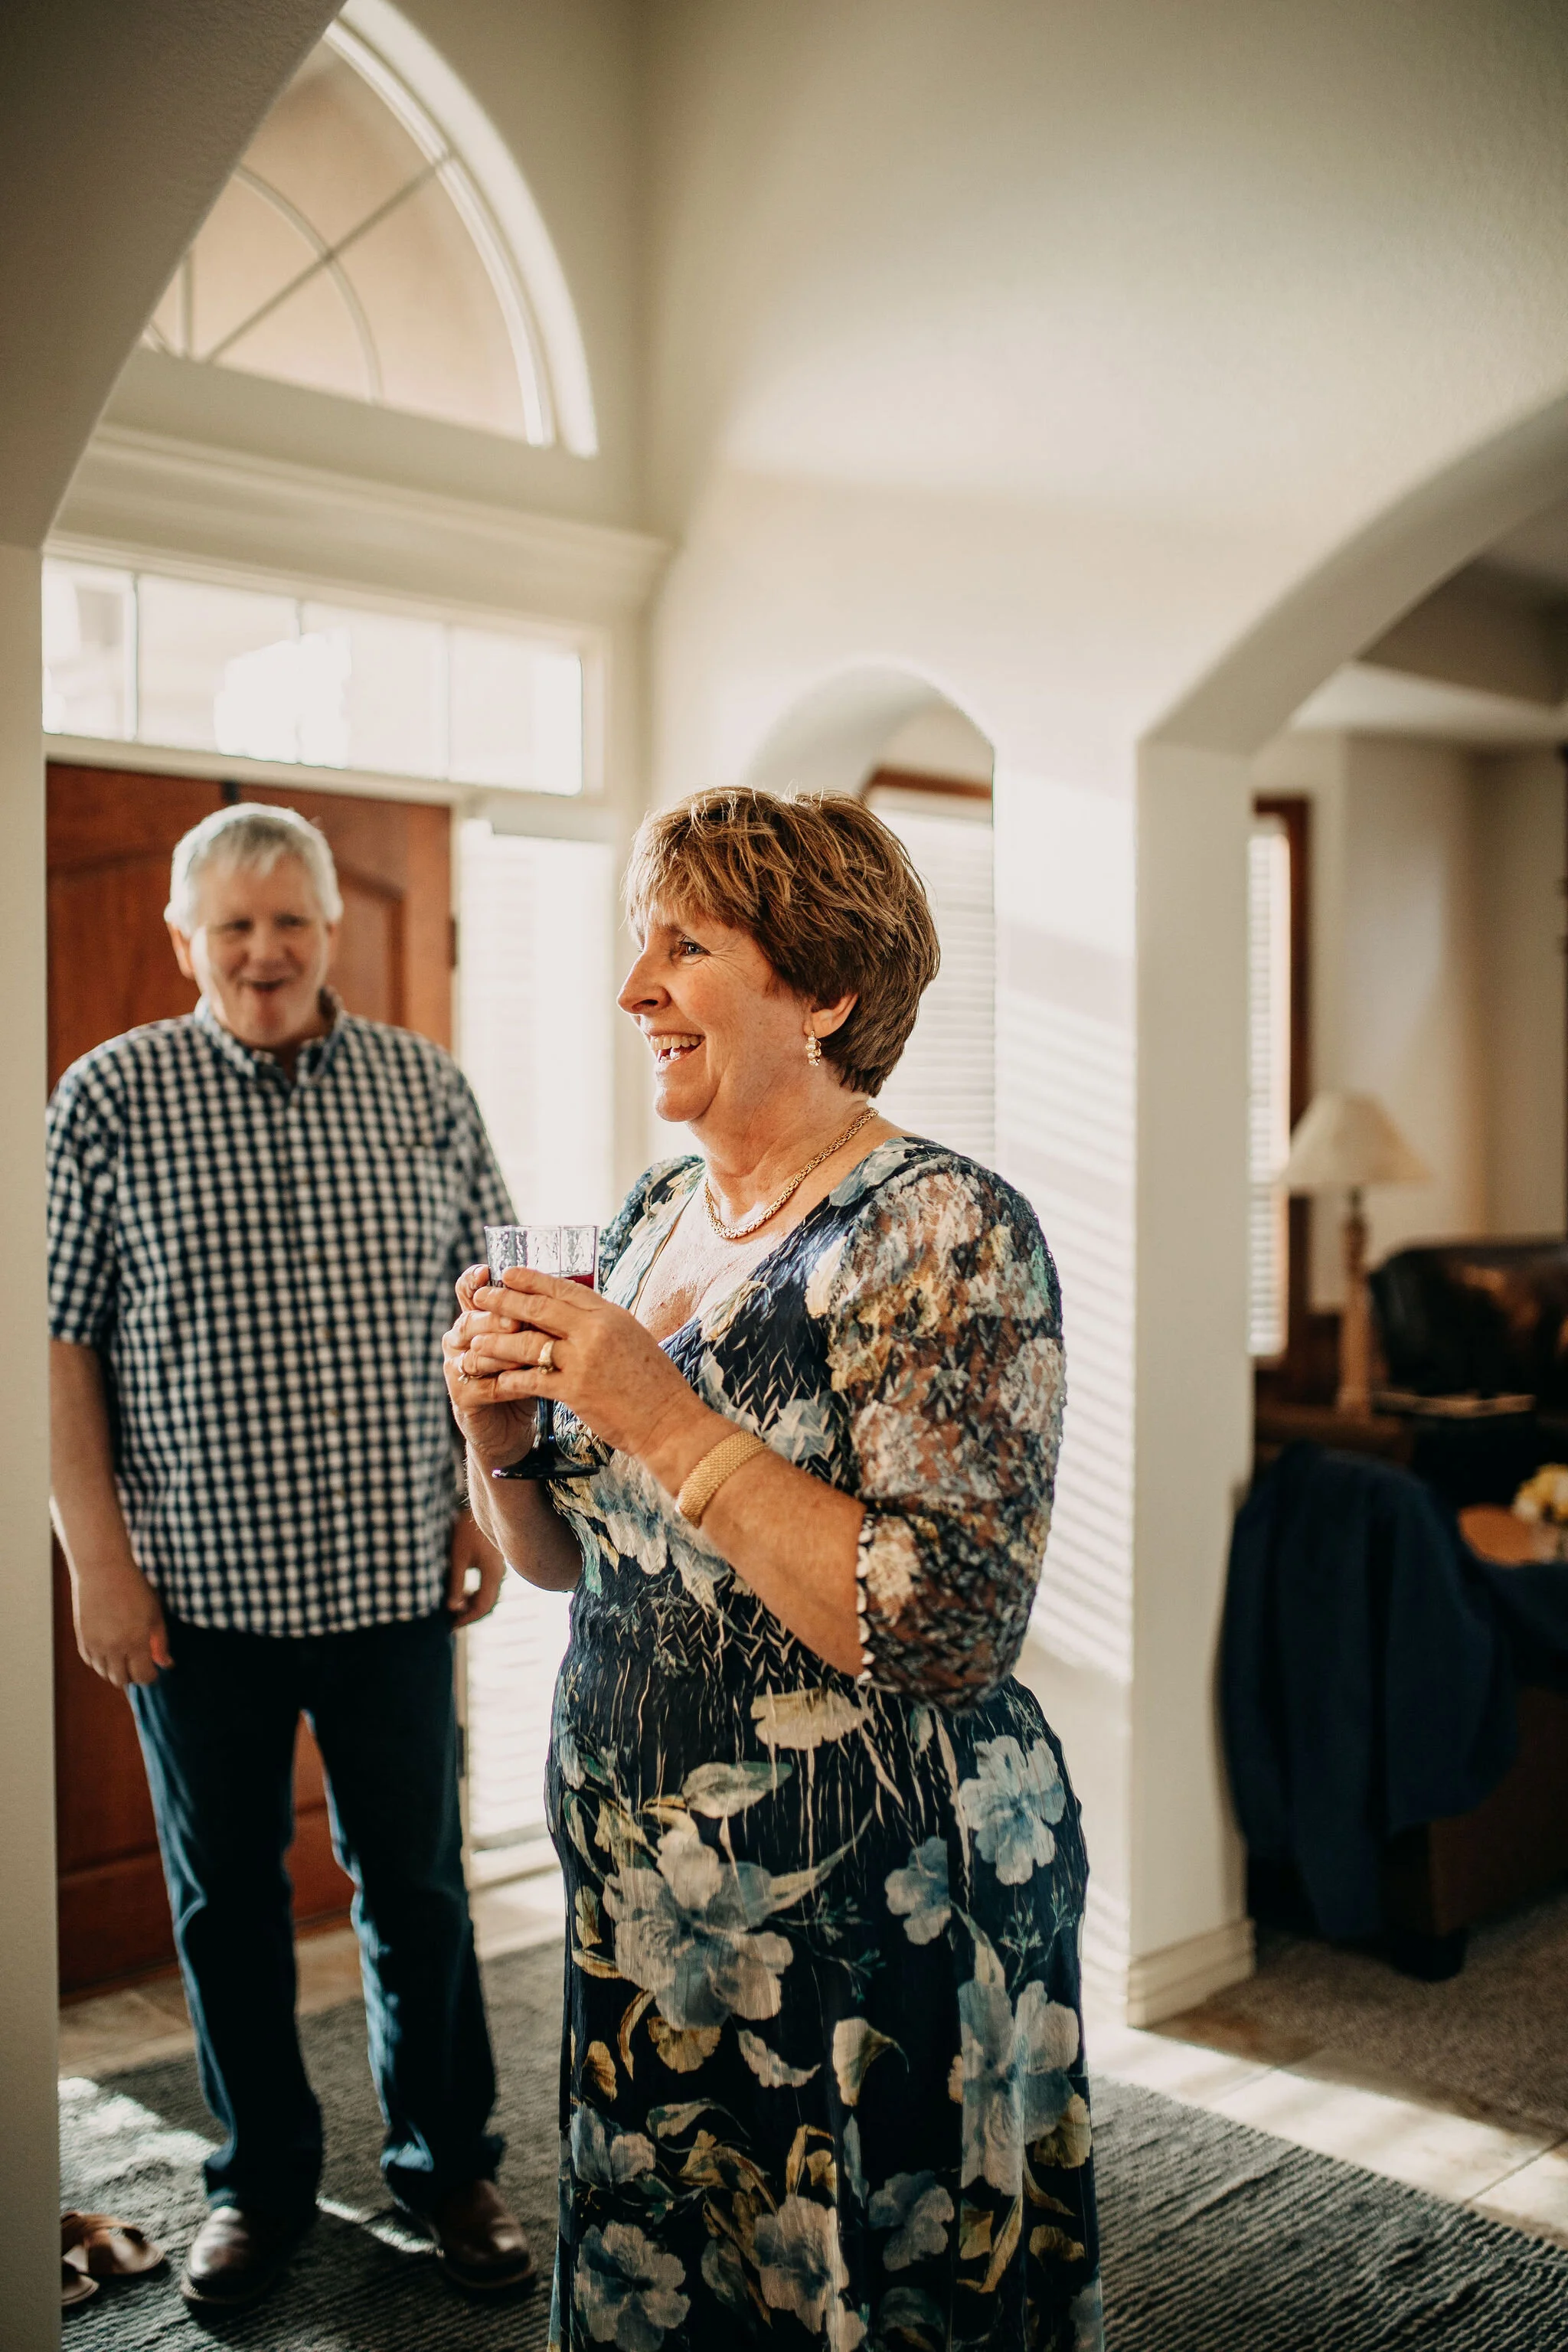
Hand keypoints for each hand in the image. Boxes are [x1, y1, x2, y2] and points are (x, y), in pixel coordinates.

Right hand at [71, 1556, 170, 1688]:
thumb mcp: (155, 1613)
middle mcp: (113, 1648)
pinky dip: (101, 1662)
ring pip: (105, 1674)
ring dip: (116, 1670)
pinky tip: (110, 1650)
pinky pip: (91, 1662)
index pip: (142, 1677)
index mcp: (135, 1642)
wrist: (103, 1570)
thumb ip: (160, 1642)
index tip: (154, 1670)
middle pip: (121, 1680)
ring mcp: (95, 1645)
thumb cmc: (134, 1588)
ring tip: (126, 1655)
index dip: (150, 1677)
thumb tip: (166, 1664)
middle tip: (140, 1664)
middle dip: (133, 1676)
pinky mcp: (82, 1639)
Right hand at [444, 1264, 541, 1468]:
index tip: (487, 1271)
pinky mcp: (462, 1397)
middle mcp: (458, 1339)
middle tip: (519, 1320)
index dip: (473, 1281)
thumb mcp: (531, 1340)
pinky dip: (512, 1383)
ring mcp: (456, 1368)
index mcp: (473, 1318)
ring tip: (533, 1353)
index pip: (466, 1292)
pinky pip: (487, 1386)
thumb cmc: (525, 1375)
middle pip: (471, 1320)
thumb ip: (534, 1316)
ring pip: (478, 1353)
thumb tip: (560, 1286)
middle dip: (497, 1318)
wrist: (510, 1427)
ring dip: (507, 1352)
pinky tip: (535, 1382)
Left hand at [447, 1507, 507, 1627]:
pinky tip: (463, 1590)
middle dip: (469, 1614)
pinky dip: (475, 1592)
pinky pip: (487, 1584)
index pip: (482, 1606)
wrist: (483, 1504)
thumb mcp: (458, 1556)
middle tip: (451, 1621)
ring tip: (454, 1606)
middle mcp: (498, 1573)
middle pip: (487, 1603)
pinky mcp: (494, 1561)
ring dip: (472, 1603)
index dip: (466, 1619)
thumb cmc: (467, 1529)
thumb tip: (452, 1607)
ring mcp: (498, 1567)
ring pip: (487, 1594)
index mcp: (491, 1574)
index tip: (450, 1626)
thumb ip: (457, 1582)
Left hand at [452, 1266, 716, 1483]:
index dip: (532, 1279)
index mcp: (611, 1314)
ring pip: (528, 1342)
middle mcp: (596, 1330)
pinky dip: (510, 1378)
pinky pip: (531, 1378)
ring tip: (476, 1339)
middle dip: (504, 1300)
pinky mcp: (575, 1390)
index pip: (564, 1287)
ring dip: (497, 1341)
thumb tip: (576, 1313)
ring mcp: (584, 1359)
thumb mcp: (633, 1339)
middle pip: (538, 1307)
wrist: (670, 1422)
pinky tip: (496, 1378)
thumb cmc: (655, 1384)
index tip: (508, 1273)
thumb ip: (603, 1324)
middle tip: (480, 1297)